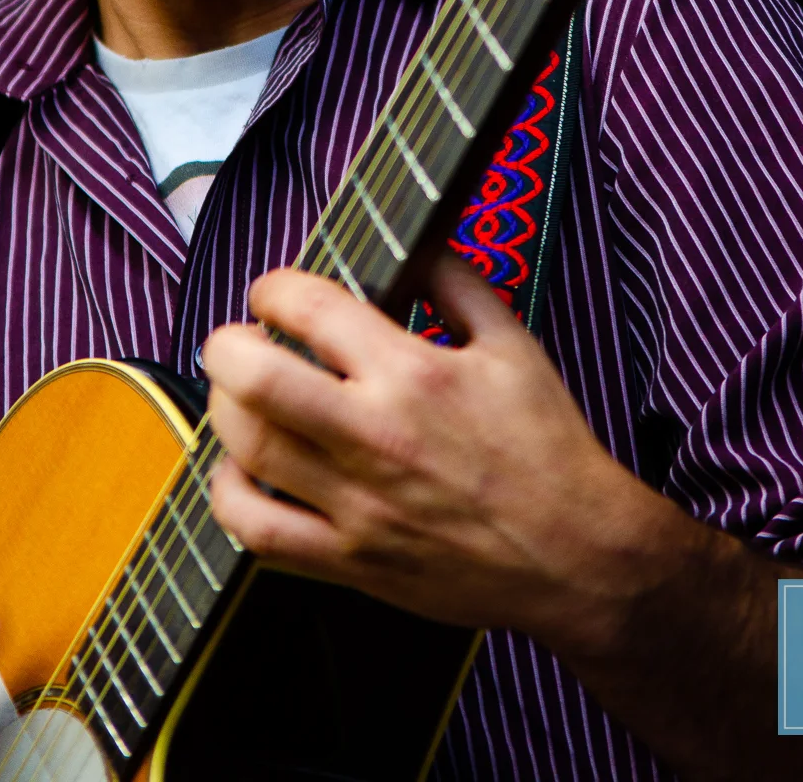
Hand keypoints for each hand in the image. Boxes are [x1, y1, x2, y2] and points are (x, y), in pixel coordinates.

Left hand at [203, 252, 685, 650]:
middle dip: (226, 342)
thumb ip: (455, 280)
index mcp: (415, 373)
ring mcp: (358, 504)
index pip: (310, 307)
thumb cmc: (548, 448)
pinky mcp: (351, 561)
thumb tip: (412, 241)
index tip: (275, 292)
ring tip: (239, 392)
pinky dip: (228, 493)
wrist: (578, 556)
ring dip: (224, 407)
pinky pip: (258, 532)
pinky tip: (243, 469)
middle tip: (237, 337)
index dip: (274, 286)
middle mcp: (377, 436)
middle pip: (253, 377)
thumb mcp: (513, 343)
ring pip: (247, 448)